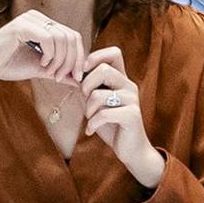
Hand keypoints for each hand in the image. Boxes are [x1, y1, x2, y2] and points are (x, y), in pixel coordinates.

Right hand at [0, 9, 87, 98]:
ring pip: (61, 38)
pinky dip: (50, 55)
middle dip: (71, 61)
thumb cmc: (8, 64)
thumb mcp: (39, 69)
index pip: (72, 36)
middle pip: (70, 36)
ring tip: (50, 73)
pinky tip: (41, 64)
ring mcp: (29, 19)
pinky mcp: (21, 26)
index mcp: (42, 24)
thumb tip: (79, 81)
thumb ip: (58, 71)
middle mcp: (37, 17)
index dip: (78, 57)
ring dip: (60, 60)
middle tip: (61, 77)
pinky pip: (48, 38)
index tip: (75, 77)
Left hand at [76, 46, 164, 187]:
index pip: (114, 52)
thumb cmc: (112, 125)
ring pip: (99, 94)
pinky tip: (91, 130)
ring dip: (88, 109)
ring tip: (90, 118)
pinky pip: (104, 114)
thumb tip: (71, 73)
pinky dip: (92, 124)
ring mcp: (132, 100)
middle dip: (86, 85)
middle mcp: (129, 86)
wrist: (131, 150)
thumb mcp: (98, 103)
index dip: (95, 57)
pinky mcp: (132, 115)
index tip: (83, 73)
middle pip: (103, 70)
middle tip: (85, 100)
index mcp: (121, 79)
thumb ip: (90, 87)